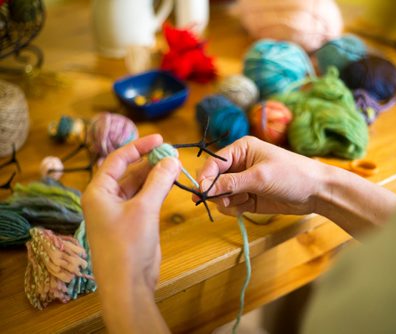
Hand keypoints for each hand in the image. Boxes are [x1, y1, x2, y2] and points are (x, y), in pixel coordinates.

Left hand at [82, 135, 177, 332]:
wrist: (127, 284)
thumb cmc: (128, 245)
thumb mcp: (144, 208)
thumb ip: (159, 181)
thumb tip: (173, 159)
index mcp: (98, 192)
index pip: (117, 160)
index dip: (138, 146)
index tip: (159, 139)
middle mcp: (105, 199)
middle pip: (128, 171)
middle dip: (149, 161)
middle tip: (172, 154)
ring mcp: (118, 212)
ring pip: (138, 185)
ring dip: (155, 175)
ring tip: (175, 166)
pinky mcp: (131, 223)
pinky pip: (144, 198)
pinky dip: (157, 189)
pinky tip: (171, 182)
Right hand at [196, 136, 395, 236]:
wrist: (317, 192)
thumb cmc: (292, 175)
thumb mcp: (259, 177)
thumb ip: (230, 183)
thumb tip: (204, 189)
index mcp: (241, 149)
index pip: (213, 163)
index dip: (205, 178)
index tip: (201, 193)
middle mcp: (240, 164)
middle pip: (214, 180)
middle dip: (217, 192)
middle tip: (227, 201)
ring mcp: (244, 181)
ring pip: (221, 195)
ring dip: (228, 202)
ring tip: (244, 202)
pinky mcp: (250, 197)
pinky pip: (232, 205)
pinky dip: (236, 209)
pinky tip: (248, 207)